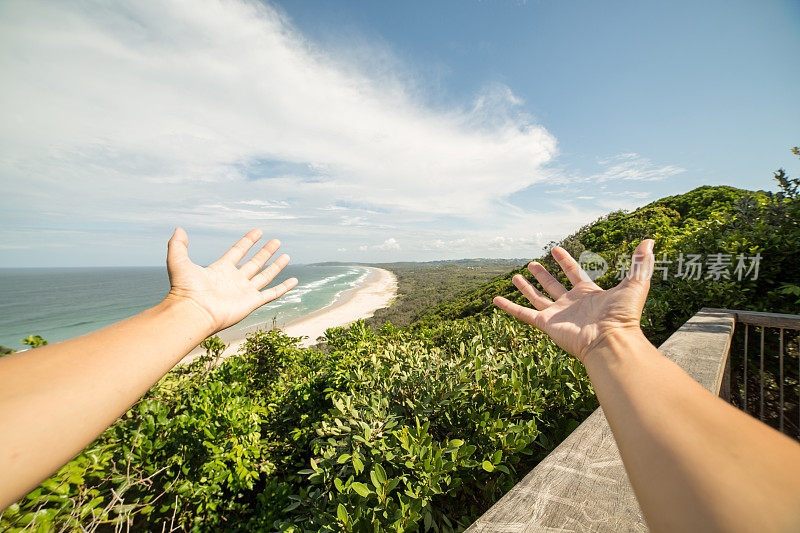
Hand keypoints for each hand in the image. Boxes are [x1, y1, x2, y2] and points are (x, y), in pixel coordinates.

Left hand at [164, 228, 297, 332]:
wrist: (193, 312)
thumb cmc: (185, 289)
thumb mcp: (178, 261)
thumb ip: (178, 245)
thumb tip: (179, 229)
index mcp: (221, 269)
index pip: (238, 252)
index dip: (248, 241)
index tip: (258, 232)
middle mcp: (234, 280)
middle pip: (254, 263)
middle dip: (265, 252)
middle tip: (276, 241)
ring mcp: (244, 291)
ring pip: (265, 276)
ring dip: (276, 266)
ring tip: (286, 255)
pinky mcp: (252, 302)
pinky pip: (272, 293)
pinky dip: (284, 288)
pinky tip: (294, 280)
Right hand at [494, 239, 653, 362]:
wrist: (610, 342)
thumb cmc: (623, 316)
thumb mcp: (635, 285)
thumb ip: (640, 263)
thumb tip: (650, 241)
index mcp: (588, 294)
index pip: (574, 273)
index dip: (566, 261)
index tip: (556, 249)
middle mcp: (571, 304)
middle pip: (553, 285)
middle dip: (543, 275)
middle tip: (532, 263)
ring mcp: (557, 314)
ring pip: (537, 298)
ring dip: (526, 288)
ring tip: (515, 276)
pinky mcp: (545, 324)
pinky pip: (523, 314)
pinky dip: (509, 307)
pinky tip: (496, 299)